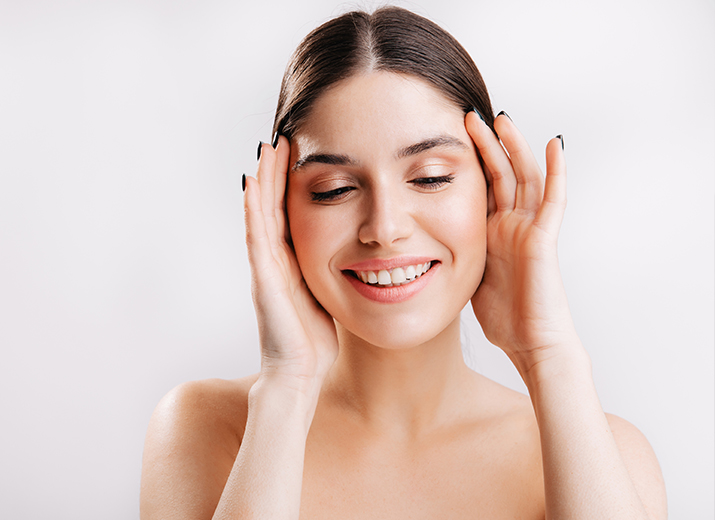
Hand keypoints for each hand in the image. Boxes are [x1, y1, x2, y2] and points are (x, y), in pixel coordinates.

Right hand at [244, 138, 338, 393]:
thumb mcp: (330, 294)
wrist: (299, 374)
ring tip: (271, 146)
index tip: (303, 153)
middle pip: (273, 204)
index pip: (291, 212)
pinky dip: (254, 207)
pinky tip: (253, 181)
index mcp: (292, 261)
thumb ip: (334, 272)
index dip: (293, 183)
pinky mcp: (264, 277)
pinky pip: (257, 235)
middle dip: (277, 171)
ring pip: (262, 212)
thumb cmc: (316, 340)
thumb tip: (358, 254)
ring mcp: (266, 266)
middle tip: (284, 136)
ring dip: (265, 179)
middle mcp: (275, 259)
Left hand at [466, 111, 578, 373]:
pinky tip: (555, 144)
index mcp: (492, 233)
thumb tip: (428, 243)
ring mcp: (529, 229)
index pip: (482, 187)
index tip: (452, 136)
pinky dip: (557, 171)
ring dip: (515, 147)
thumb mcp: (469, 275)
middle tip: (470, 115)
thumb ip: (459, 253)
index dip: (472, 162)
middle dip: (488, 145)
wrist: (529, 343)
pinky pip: (553, 199)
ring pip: (525, 177)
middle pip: (501, 174)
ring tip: (502, 118)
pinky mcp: (544, 239)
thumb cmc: (504, 317)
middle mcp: (512, 225)